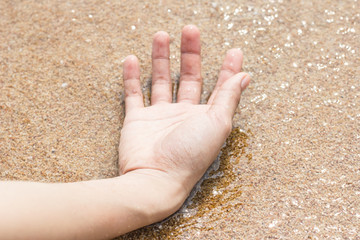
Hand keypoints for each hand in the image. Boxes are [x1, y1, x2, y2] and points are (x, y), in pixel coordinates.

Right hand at [119, 25, 249, 196]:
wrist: (154, 180)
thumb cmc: (189, 156)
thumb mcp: (216, 124)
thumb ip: (228, 98)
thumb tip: (245, 76)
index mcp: (205, 117)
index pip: (219, 87)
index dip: (227, 69)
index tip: (233, 50)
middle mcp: (184, 115)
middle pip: (189, 77)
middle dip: (191, 53)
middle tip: (190, 30)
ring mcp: (159, 117)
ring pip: (161, 81)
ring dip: (161, 58)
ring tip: (161, 35)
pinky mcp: (137, 120)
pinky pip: (134, 94)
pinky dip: (132, 78)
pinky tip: (132, 60)